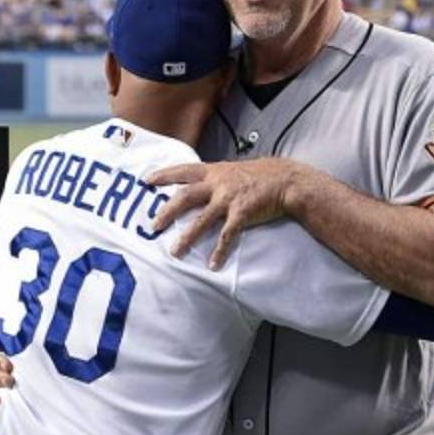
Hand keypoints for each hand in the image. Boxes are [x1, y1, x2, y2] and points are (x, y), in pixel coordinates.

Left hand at [147, 158, 303, 267]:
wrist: (287, 180)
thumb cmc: (261, 175)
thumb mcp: (234, 170)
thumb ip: (216, 177)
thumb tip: (200, 185)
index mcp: (214, 171)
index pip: (184, 170)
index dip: (164, 175)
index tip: (147, 180)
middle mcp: (218, 184)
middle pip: (185, 197)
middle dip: (167, 212)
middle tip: (153, 225)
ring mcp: (229, 199)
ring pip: (201, 220)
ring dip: (187, 237)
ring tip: (175, 251)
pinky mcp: (242, 213)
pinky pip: (227, 235)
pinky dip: (219, 251)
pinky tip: (212, 264)